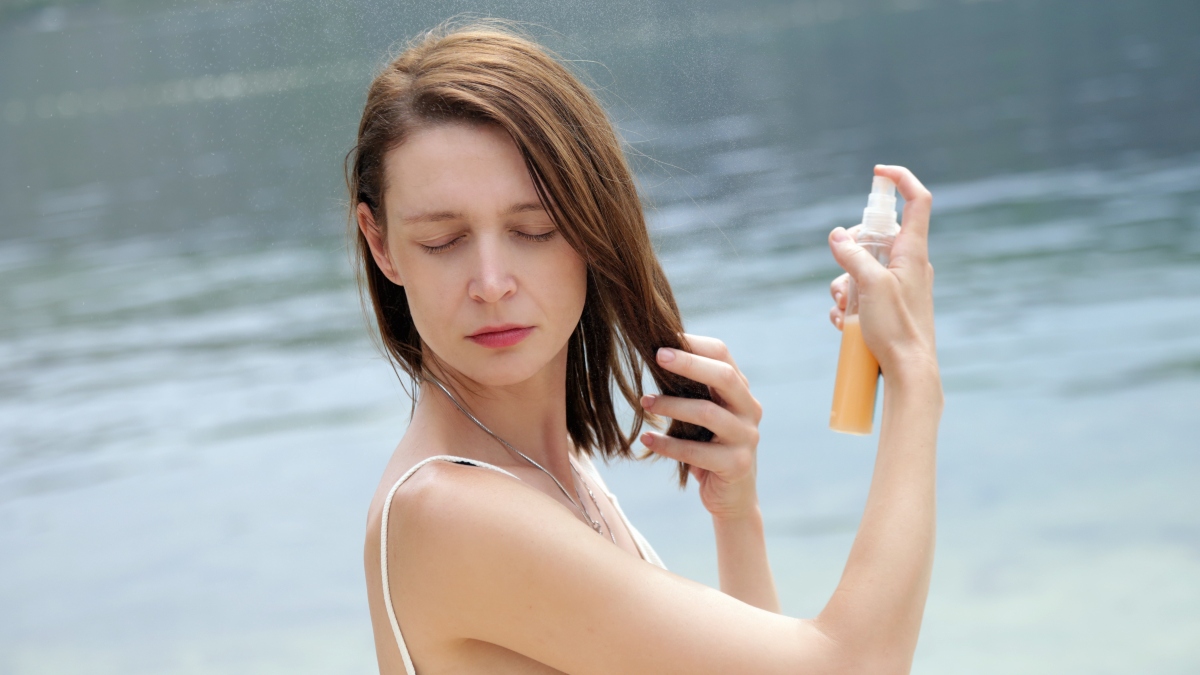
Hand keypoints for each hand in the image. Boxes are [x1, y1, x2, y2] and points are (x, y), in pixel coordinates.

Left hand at [639, 334, 762, 520]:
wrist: (732, 497)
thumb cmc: (709, 447)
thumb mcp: (703, 414)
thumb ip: (691, 390)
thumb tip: (654, 355)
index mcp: (741, 391)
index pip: (724, 356)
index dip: (694, 345)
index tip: (663, 338)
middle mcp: (750, 410)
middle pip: (724, 377)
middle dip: (689, 363)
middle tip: (656, 355)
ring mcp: (747, 438)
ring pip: (709, 412)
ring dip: (672, 405)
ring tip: (645, 402)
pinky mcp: (736, 465)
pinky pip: (697, 451)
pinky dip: (668, 444)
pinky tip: (647, 437)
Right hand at [828, 165, 937, 378]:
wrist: (910, 372)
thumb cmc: (898, 329)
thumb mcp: (870, 286)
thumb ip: (853, 257)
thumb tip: (837, 235)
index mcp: (913, 251)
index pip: (917, 201)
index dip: (901, 180)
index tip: (877, 174)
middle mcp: (909, 264)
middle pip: (877, 236)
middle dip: (850, 247)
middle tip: (841, 265)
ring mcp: (899, 286)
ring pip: (864, 268)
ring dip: (843, 282)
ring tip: (839, 304)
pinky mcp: (889, 307)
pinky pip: (863, 293)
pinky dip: (847, 303)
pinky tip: (841, 321)